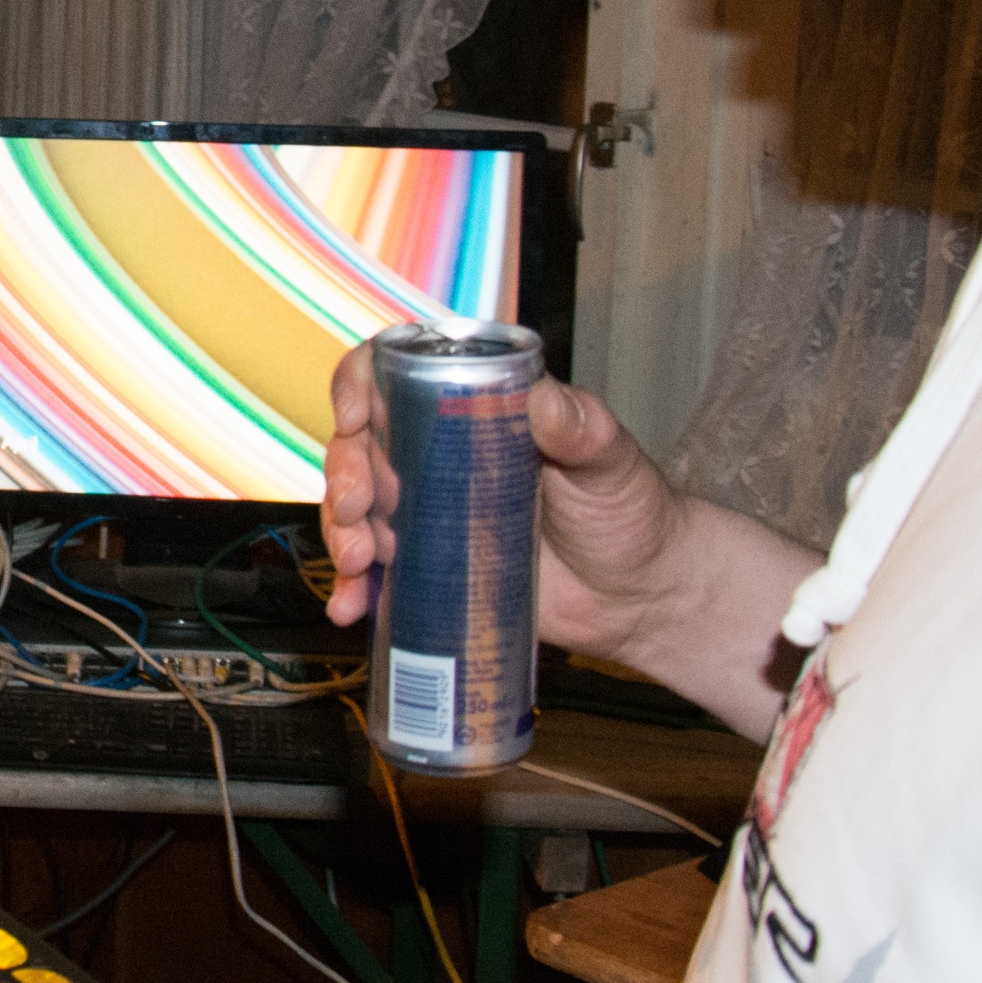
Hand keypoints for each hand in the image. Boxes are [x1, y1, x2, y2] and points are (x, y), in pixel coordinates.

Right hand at [319, 341, 694, 664]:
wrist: (641, 597)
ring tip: (360, 560)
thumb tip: (545, 398)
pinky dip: (351, 589)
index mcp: (473, 409)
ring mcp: (428, 513)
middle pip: (360, 444)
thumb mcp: (612, 462)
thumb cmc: (630, 513)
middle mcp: (438, 454)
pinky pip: (373, 575)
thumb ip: (583, 429)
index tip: (356, 416)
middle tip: (359, 505)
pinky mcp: (428, 569)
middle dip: (343, 472)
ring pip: (355, 508)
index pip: (396, 375)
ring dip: (340, 530)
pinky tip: (350, 607)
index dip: (359, 386)